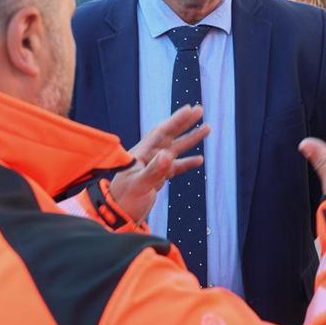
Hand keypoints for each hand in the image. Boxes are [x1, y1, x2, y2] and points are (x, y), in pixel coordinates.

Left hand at [109, 105, 210, 221]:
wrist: (119, 215)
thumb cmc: (124, 199)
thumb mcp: (139, 185)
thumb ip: (153, 171)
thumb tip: (168, 155)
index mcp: (141, 153)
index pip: (161, 132)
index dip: (176, 120)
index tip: (189, 109)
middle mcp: (148, 156)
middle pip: (170, 135)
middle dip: (185, 123)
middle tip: (200, 110)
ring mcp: (154, 166)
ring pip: (176, 149)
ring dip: (191, 139)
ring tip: (207, 129)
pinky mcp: (158, 178)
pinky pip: (176, 167)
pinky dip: (187, 163)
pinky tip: (199, 159)